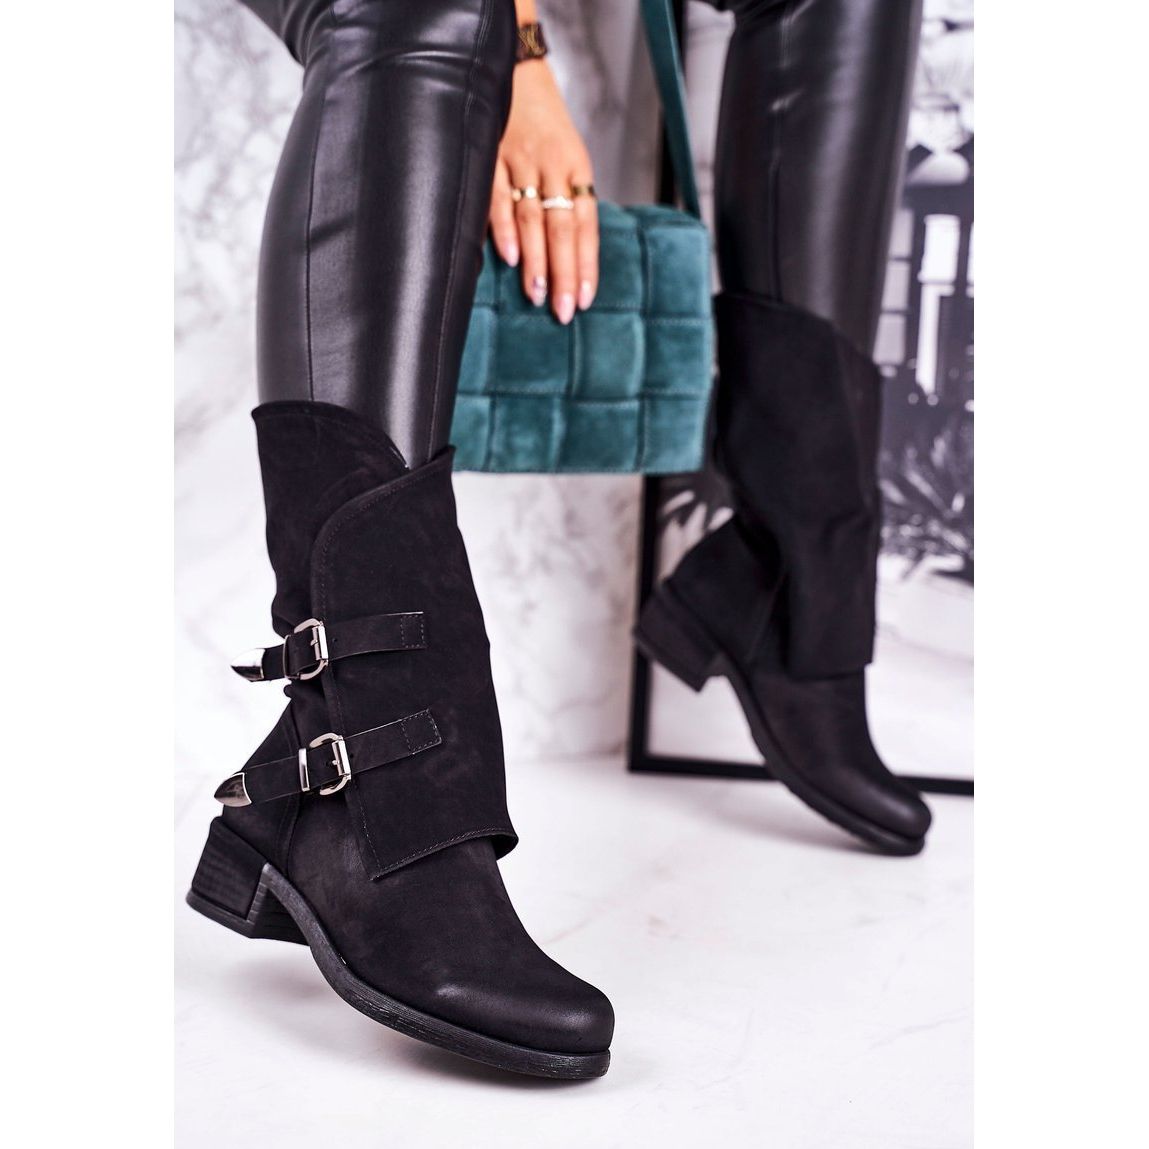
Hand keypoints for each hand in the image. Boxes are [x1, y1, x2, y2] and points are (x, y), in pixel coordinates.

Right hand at [489, 59, 597, 323]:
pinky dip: (505, 228)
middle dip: (564, 272)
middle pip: (563, 228)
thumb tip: (567, 256)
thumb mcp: (566, 155)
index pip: (587, 225)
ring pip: (534, 218)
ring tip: (539, 295)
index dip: (587, 264)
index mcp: (576, 168)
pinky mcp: (492, 154)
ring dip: (536, 260)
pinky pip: (498, 197)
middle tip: (564, 310)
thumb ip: (565, 198)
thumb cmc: (542, 122)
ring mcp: (522, 160)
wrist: (513, 67)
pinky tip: (510, 257)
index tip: (586, 299)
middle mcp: (553, 165)